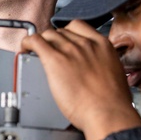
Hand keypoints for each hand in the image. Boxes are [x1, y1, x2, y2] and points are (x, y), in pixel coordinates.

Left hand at [20, 19, 140, 139]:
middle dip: (53, 40)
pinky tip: (26, 47)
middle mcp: (85, 44)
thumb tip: (95, 71)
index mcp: (102, 45)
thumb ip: (102, 66)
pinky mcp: (55, 60)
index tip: (63, 40)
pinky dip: (28, 42)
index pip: (78, 27)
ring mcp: (70, 50)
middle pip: (61, 31)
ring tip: (35, 51)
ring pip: (49, 35)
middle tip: (49, 51)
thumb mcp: (115, 74)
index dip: (67, 33)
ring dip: (41, 41)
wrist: (107, 112)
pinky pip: (36, 42)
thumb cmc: (112, 102)